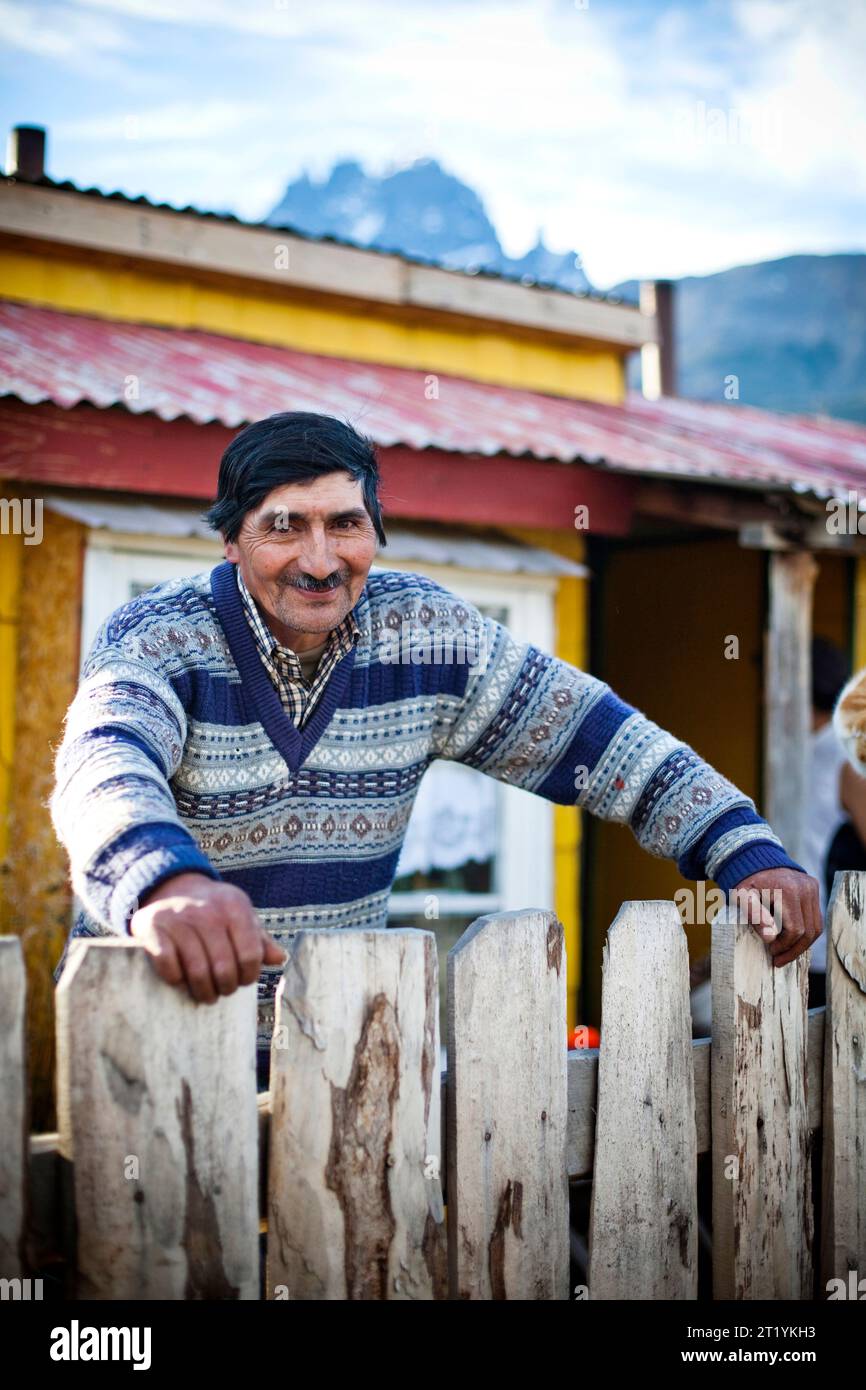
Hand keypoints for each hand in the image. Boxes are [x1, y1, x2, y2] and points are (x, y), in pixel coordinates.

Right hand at [128, 871, 286, 1002]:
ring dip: (203, 991)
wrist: (172, 888)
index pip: (250, 955)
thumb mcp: (240, 916)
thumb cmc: (214, 911)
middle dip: (226, 987)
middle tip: (222, 991)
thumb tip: (279, 958)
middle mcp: (206, 910)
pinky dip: (175, 979)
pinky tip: (180, 979)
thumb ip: (259, 939)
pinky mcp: (152, 926)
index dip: (248, 976)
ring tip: (205, 994)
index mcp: (234, 907)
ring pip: (197, 971)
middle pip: (224, 968)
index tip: (242, 981)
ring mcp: (177, 917)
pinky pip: (168, 965)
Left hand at [727, 868, 822, 966]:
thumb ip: (754, 916)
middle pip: (810, 931)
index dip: (785, 946)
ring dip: (802, 944)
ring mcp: (812, 887)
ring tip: (785, 953)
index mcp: (787, 891)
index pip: (796, 930)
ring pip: (816, 926)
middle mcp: (805, 888)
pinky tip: (791, 940)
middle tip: (779, 960)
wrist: (753, 857)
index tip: (771, 952)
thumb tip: (770, 938)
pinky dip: (806, 931)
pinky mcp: (813, 888)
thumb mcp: (742, 897)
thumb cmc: (745, 881)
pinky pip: (815, 917)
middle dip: (795, 950)